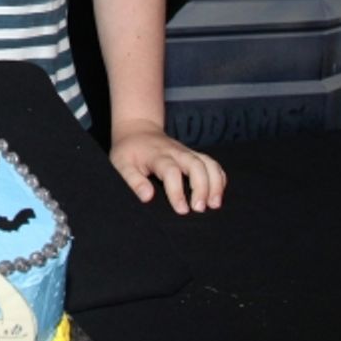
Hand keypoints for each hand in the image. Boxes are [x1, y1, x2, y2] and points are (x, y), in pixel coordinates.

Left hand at [110, 119, 226, 214]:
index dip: (177, 191)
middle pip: (196, 165)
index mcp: (157, 155)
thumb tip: (147, 197)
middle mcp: (176, 152)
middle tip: (200, 209)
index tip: (181, 210)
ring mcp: (187, 152)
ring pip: (208, 163)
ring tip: (214, 204)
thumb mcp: (121, 164)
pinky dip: (219, 178)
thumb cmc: (128, 151)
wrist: (137, 130)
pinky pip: (212, 164)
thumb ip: (133, 180)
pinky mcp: (193, 155)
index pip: (171, 172)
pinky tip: (217, 195)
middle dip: (202, 187)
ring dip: (215, 183)